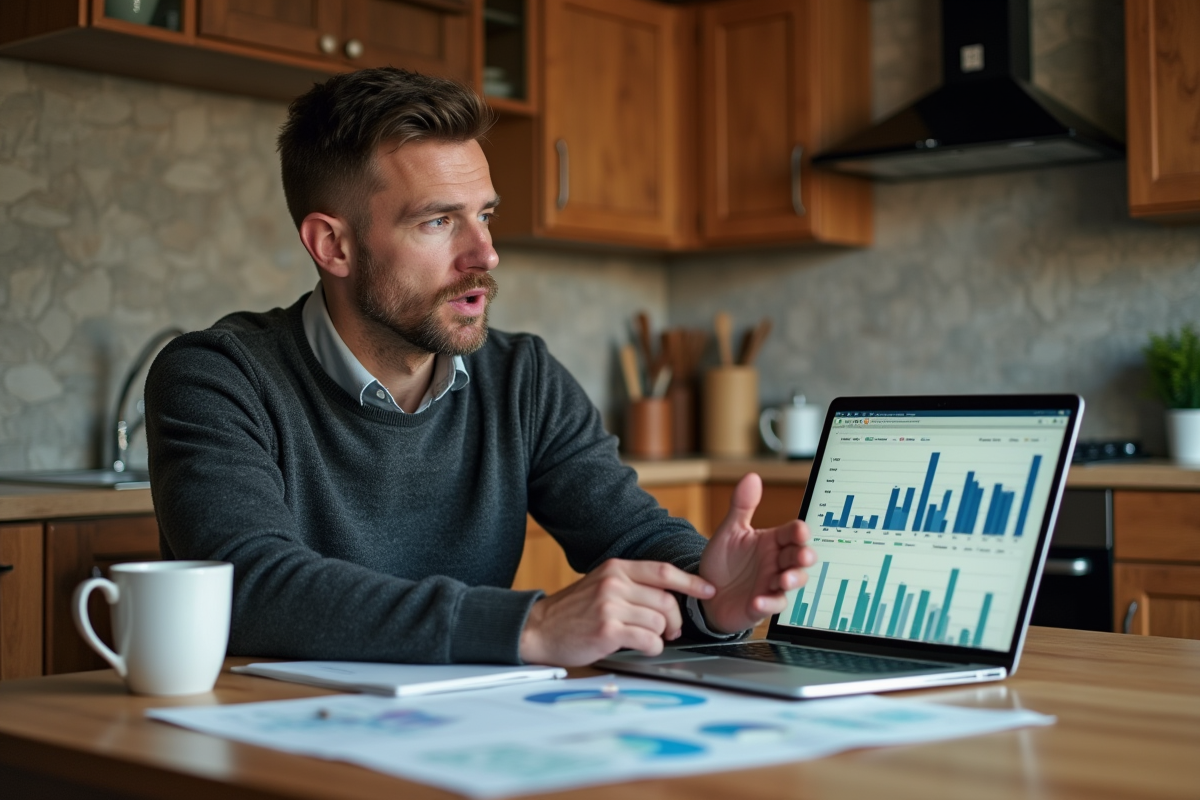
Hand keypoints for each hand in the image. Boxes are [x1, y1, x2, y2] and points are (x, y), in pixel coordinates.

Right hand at [518, 559, 714, 665]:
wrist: (540, 629)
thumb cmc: (575, 611)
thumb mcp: (602, 585)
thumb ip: (633, 585)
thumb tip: (671, 597)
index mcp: (616, 568)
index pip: (663, 571)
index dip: (690, 582)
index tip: (709, 590)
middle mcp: (615, 583)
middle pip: (666, 600)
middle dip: (675, 620)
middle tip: (671, 631)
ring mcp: (610, 605)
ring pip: (659, 621)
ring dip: (661, 636)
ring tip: (649, 639)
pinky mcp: (608, 630)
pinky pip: (648, 639)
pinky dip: (652, 647)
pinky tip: (642, 647)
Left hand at [698, 472, 814, 633]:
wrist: (705, 593)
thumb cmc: (723, 562)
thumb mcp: (729, 531)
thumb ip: (742, 506)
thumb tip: (752, 477)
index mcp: (771, 542)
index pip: (792, 533)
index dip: (799, 532)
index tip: (801, 531)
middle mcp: (776, 562)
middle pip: (799, 557)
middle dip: (804, 556)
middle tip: (802, 556)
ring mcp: (771, 584)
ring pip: (793, 581)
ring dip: (793, 580)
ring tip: (784, 579)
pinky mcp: (762, 605)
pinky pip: (772, 605)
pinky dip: (768, 604)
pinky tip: (759, 600)